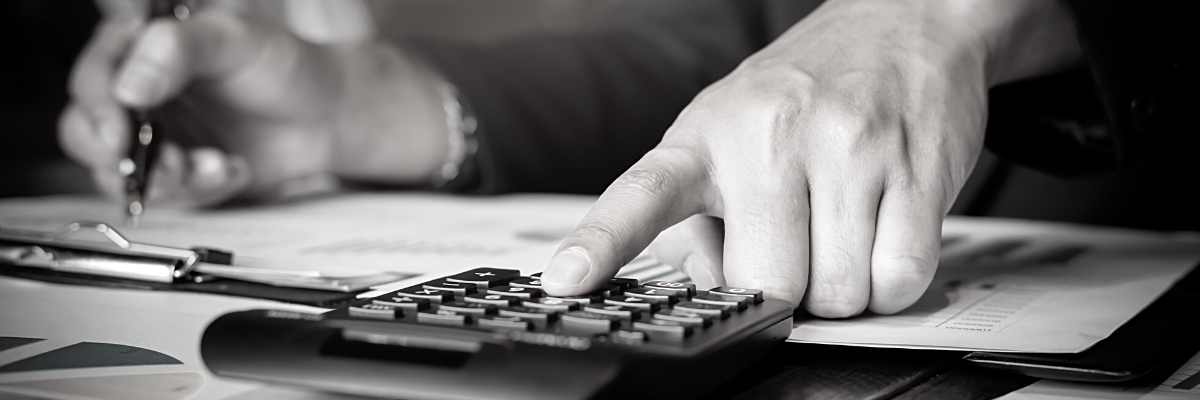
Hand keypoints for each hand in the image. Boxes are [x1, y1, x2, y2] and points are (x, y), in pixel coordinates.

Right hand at [59, 10, 449, 206]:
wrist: (324, 114)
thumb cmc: (283, 66)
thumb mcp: (232, 40)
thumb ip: (176, 50)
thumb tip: (129, 86)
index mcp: (141, 48)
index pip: (93, 77)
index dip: (99, 109)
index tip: (120, 134)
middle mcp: (137, 92)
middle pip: (85, 132)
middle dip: (123, 157)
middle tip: (170, 163)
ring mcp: (153, 135)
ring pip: (118, 174)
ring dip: (167, 179)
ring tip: (215, 164)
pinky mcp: (174, 172)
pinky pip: (162, 196)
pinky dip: (197, 190)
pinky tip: (230, 167)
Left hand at [541, 0, 1080, 315]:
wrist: (902, 22)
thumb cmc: (805, 90)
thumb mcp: (725, 135)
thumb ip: (698, 221)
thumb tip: (712, 285)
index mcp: (706, 136)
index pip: (642, 194)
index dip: (601, 243)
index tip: (567, 280)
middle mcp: (769, 138)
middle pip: (767, 282)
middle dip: (784, 290)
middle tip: (796, 246)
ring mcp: (846, 149)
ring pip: (838, 292)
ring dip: (841, 288)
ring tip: (841, 233)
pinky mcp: (914, 168)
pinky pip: (900, 279)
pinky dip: (891, 282)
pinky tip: (882, 237)